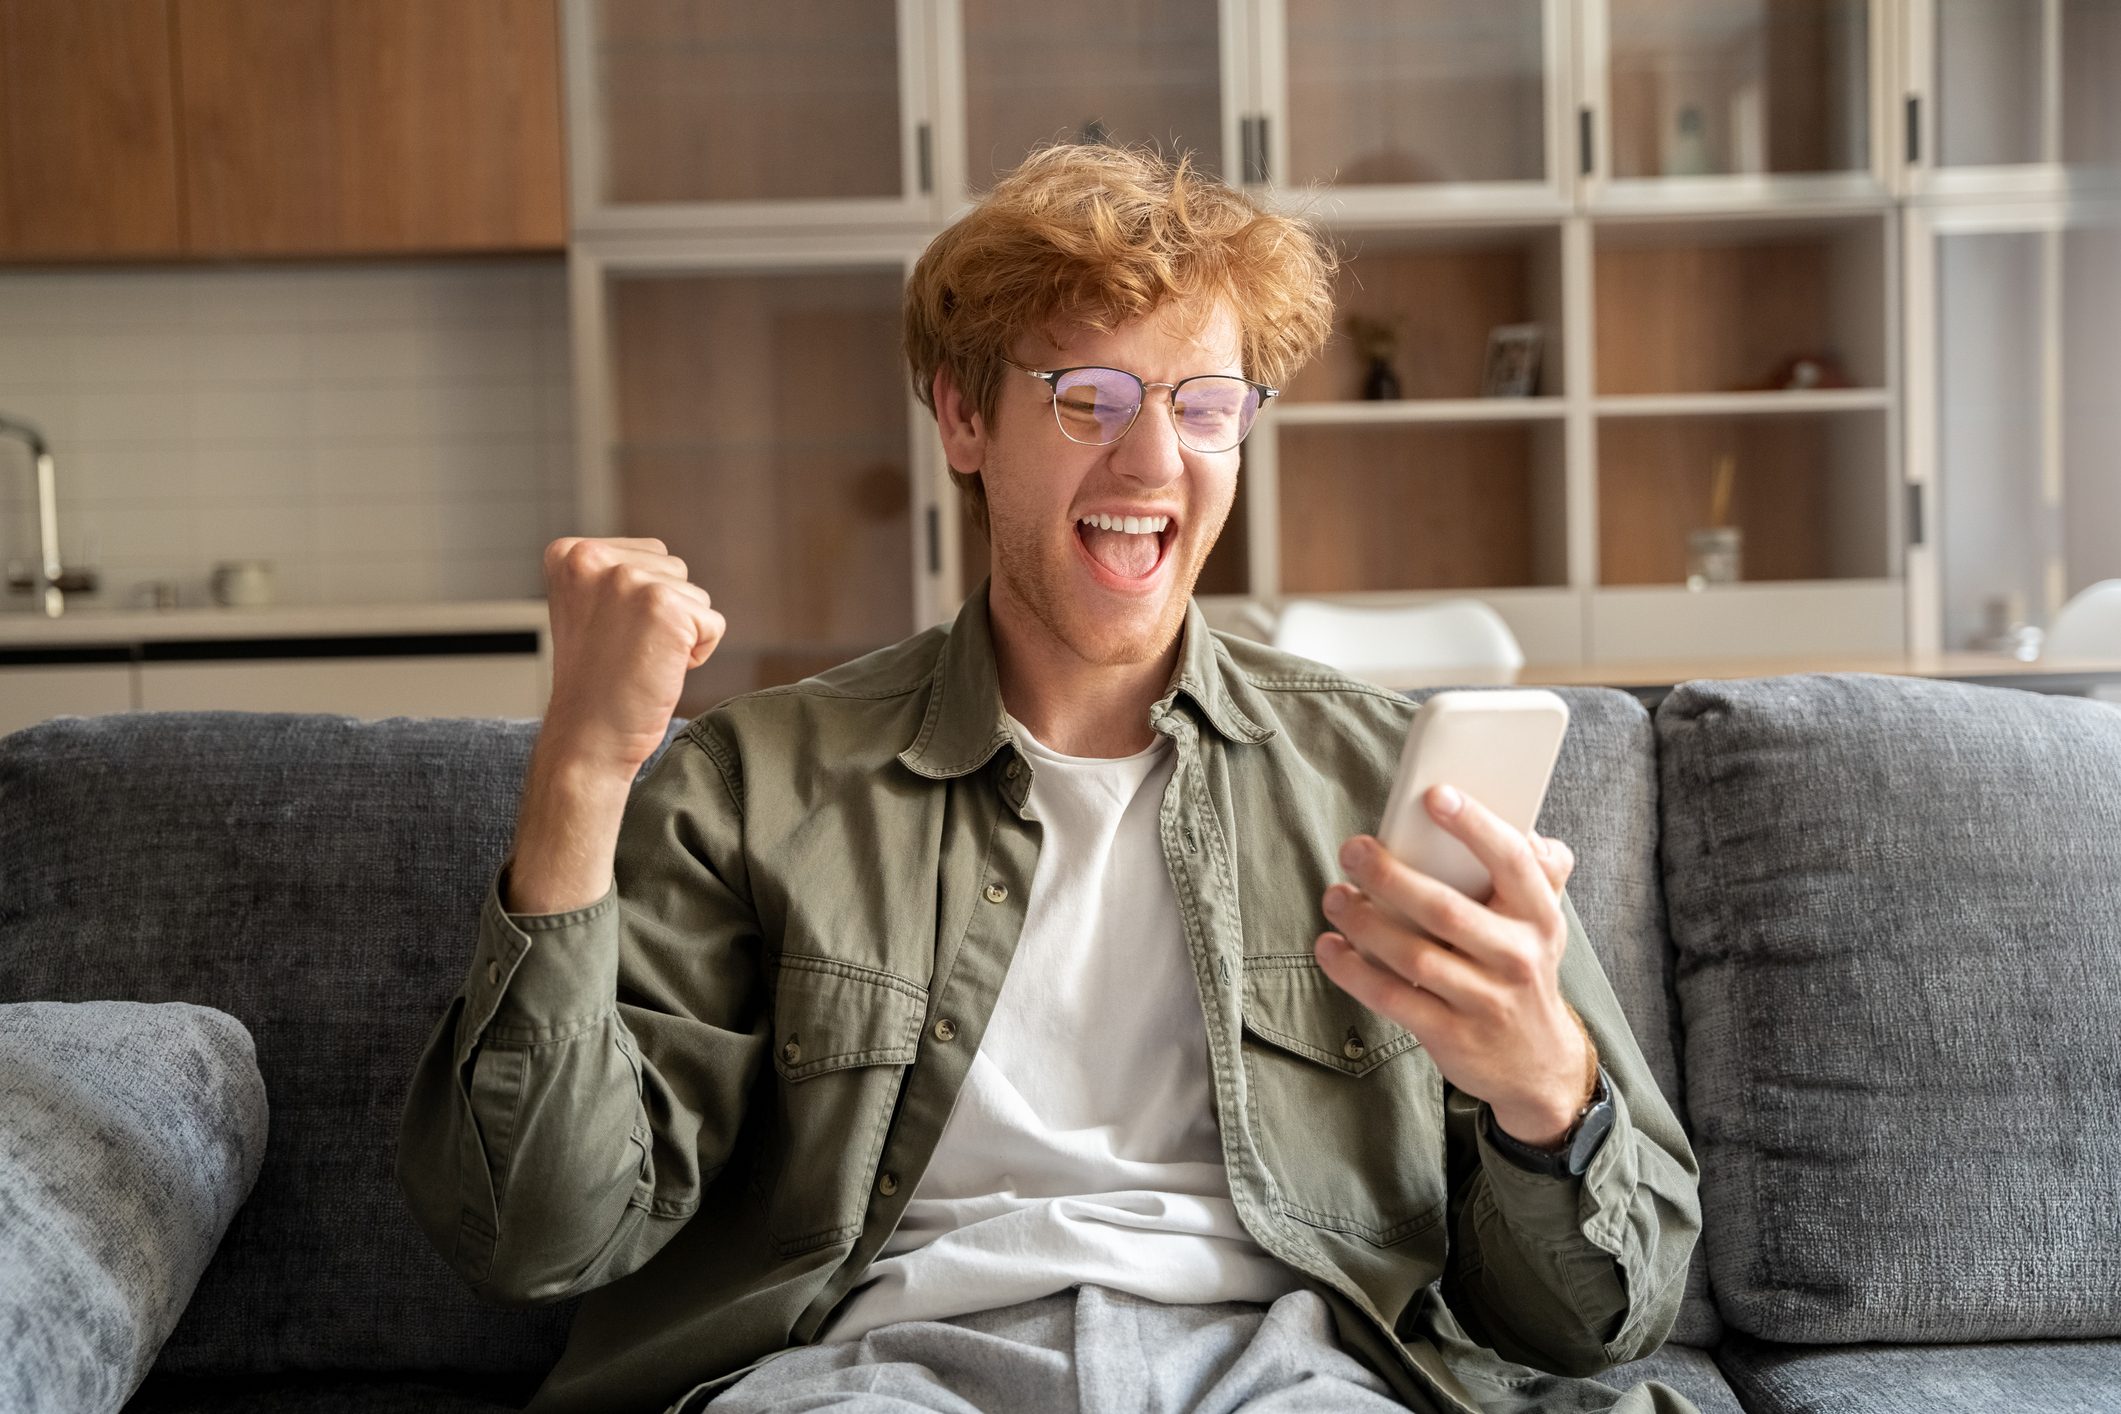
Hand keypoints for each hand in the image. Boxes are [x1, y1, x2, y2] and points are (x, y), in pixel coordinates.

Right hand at [538, 536, 725, 778]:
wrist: (587, 735)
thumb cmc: (594, 680)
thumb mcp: (588, 608)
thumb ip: (615, 574)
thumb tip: (666, 566)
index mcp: (569, 553)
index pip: (648, 555)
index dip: (641, 603)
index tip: (608, 634)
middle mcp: (593, 558)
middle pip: (673, 570)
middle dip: (664, 612)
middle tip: (625, 650)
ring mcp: (628, 579)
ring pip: (695, 596)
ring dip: (680, 632)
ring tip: (639, 659)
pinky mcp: (664, 606)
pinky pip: (713, 624)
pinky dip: (698, 654)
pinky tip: (657, 671)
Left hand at [1315, 784, 1593, 1148]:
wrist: (1536, 1064)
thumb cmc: (1524, 972)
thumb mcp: (1543, 923)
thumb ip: (1539, 873)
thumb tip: (1527, 826)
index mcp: (1540, 916)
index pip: (1511, 861)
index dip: (1474, 825)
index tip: (1434, 795)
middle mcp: (1516, 957)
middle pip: (1444, 909)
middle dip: (1389, 875)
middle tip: (1353, 849)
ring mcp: (1484, 999)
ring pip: (1411, 954)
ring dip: (1362, 921)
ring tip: (1335, 895)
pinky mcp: (1450, 1033)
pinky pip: (1392, 997)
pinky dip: (1353, 971)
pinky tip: (1330, 948)